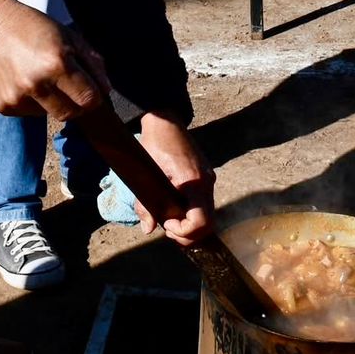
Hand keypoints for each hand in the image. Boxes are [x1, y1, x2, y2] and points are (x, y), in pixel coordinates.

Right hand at [0, 0, 110, 119]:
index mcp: (57, 63)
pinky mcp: (0, 106)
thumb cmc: (34, 26)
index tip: (90, 88)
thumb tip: (105, 90)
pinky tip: (22, 80)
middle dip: (76, 104)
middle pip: (70, 114)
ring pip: (47, 114)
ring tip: (41, 77)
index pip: (89, 100)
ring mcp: (16, 98)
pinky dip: (31, 102)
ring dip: (51, 102)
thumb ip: (92, 63)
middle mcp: (36, 84)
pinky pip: (26, 112)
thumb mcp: (69, 36)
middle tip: (70, 87)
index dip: (93, 95)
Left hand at [132, 113, 215, 246]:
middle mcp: (206, 182)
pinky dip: (192, 214)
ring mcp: (208, 180)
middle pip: (208, 223)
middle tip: (166, 229)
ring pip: (207, 215)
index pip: (201, 222)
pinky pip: (204, 204)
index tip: (166, 225)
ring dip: (189, 225)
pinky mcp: (205, 177)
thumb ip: (146, 204)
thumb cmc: (154, 143)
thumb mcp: (146, 175)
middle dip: (187, 234)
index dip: (184, 231)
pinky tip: (175, 209)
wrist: (165, 119)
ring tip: (168, 221)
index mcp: (193, 182)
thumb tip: (148, 229)